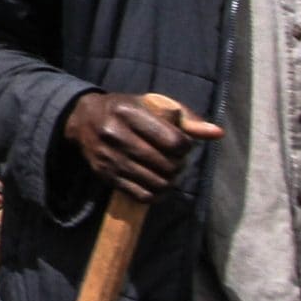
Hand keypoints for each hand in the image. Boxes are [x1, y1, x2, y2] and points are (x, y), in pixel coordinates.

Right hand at [61, 92, 222, 202]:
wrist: (83, 120)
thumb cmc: (125, 109)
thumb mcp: (152, 104)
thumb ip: (186, 118)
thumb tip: (218, 133)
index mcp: (128, 112)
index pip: (172, 141)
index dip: (185, 147)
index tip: (182, 144)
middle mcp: (115, 134)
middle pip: (166, 164)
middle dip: (178, 165)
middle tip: (176, 160)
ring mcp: (109, 158)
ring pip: (156, 182)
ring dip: (169, 180)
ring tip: (168, 171)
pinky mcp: (106, 175)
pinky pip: (141, 195)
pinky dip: (156, 194)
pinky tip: (157, 183)